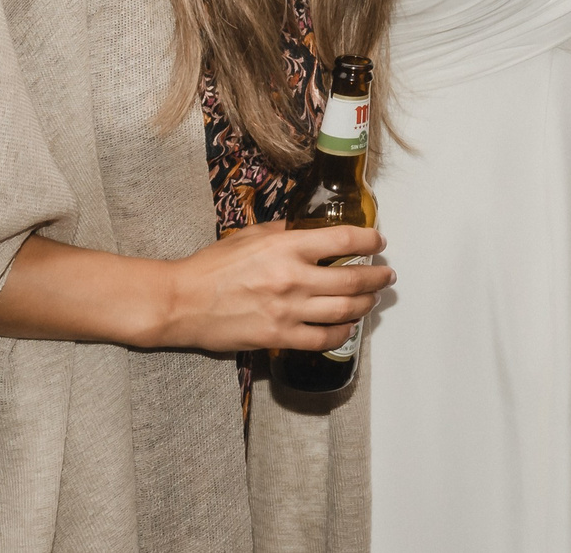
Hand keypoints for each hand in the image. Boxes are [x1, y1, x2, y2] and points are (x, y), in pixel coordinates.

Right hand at [159, 221, 391, 354]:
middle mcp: (293, 278)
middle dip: (377, 276)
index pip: (343, 240)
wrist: (183, 302)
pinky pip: (322, 339)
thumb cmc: (211, 267)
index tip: (378, 241)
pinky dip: (341, 333)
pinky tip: (348, 326)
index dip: (369, 240)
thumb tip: (307, 231)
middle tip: (386, 274)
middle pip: (352, 280)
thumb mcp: (249, 236)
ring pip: (344, 311)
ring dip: (365, 304)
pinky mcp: (279, 337)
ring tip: (372, 300)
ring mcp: (288, 311)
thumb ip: (283, 233)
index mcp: (286, 248)